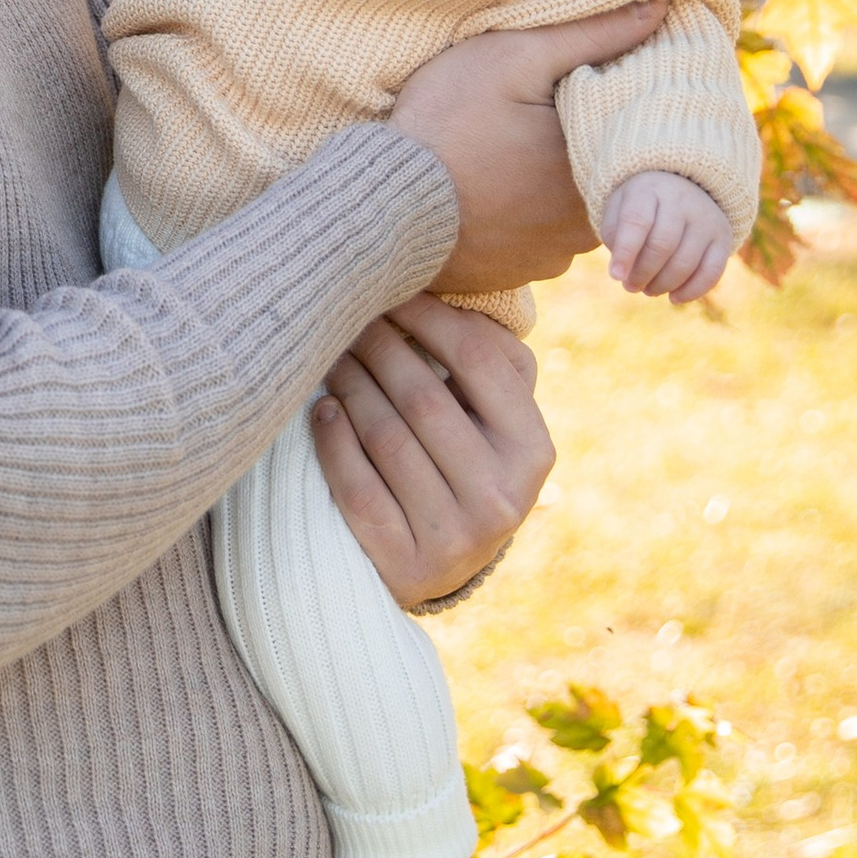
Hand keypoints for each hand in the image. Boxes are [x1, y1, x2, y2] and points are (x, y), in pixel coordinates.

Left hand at [311, 297, 553, 608]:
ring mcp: (456, 537)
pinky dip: (333, 440)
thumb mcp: (495, 422)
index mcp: (532, 450)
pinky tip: (324, 409)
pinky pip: (357, 487)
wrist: (443, 563)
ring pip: (385, 438)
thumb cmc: (465, 464)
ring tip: (332, 358)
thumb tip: (440, 292)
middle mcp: (502, 496)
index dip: (428, 316)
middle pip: (422, 397)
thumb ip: (487, 362)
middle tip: (348, 321)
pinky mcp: (407, 565)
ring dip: (350, 386)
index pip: (478, 359)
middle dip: (378, 347)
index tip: (391, 292)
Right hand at [390, 4, 666, 289]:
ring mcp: (554, 256)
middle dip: (586, 145)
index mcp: (600, 167)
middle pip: (606, 171)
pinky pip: (542, 238)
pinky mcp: (520, 273)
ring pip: (577, 208)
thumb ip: (593, 35)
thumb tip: (661, 9)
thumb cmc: (446, 124)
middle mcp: (590, 223)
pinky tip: (498, 191)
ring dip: (558, 184)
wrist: (383, 205)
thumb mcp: (515, 58)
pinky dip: (528, 215)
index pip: (631, 129)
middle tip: (543, 117)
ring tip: (517, 154)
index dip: (611, 102)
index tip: (581, 84)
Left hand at [597, 168, 730, 304]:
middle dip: (642, 273)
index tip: (615, 276)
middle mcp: (681, 200)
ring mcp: (706, 219)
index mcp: (649, 189)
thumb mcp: (618, 210)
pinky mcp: (723, 238)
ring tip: (648, 289)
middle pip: (662, 245)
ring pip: (685, 262)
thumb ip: (615, 237)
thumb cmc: (641, 207)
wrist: (680, 188)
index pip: (637, 221)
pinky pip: (711, 272)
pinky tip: (674, 298)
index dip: (625, 252)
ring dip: (662, 285)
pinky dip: (691, 291)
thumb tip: (623, 273)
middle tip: (630, 286)